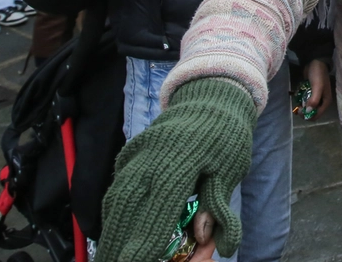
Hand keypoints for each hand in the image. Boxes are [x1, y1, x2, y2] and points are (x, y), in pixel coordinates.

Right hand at [95, 78, 256, 261]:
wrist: (212, 94)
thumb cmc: (226, 135)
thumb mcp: (231, 169)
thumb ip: (217, 206)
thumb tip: (208, 240)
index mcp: (181, 163)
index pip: (158, 211)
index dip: (144, 241)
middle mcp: (152, 157)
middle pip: (128, 206)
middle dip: (118, 240)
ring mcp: (139, 151)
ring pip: (118, 195)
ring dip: (112, 226)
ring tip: (111, 251)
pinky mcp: (132, 149)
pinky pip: (118, 182)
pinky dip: (113, 206)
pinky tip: (113, 224)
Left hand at [303, 59, 332, 119]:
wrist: (315, 62)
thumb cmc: (318, 75)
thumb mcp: (317, 87)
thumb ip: (314, 100)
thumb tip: (308, 112)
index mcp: (326, 102)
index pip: (317, 116)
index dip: (308, 116)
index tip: (300, 111)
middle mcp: (321, 101)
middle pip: (311, 113)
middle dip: (304, 111)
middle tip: (298, 106)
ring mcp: (316, 97)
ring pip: (307, 107)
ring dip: (302, 105)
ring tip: (297, 100)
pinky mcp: (310, 92)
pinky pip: (305, 100)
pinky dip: (301, 99)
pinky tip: (298, 95)